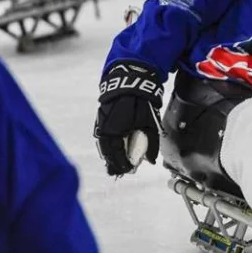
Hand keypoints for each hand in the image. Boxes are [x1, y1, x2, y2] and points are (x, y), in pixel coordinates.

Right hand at [94, 61, 162, 175]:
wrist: (129, 82)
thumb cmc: (141, 103)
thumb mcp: (149, 123)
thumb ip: (150, 143)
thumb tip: (151, 160)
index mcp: (114, 133)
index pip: (116, 156)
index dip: (122, 165)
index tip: (128, 170)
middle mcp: (104, 130)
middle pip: (107, 153)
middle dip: (114, 162)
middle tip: (120, 170)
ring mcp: (100, 124)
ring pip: (103, 145)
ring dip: (110, 154)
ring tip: (117, 161)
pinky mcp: (101, 118)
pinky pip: (103, 136)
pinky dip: (108, 144)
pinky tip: (114, 147)